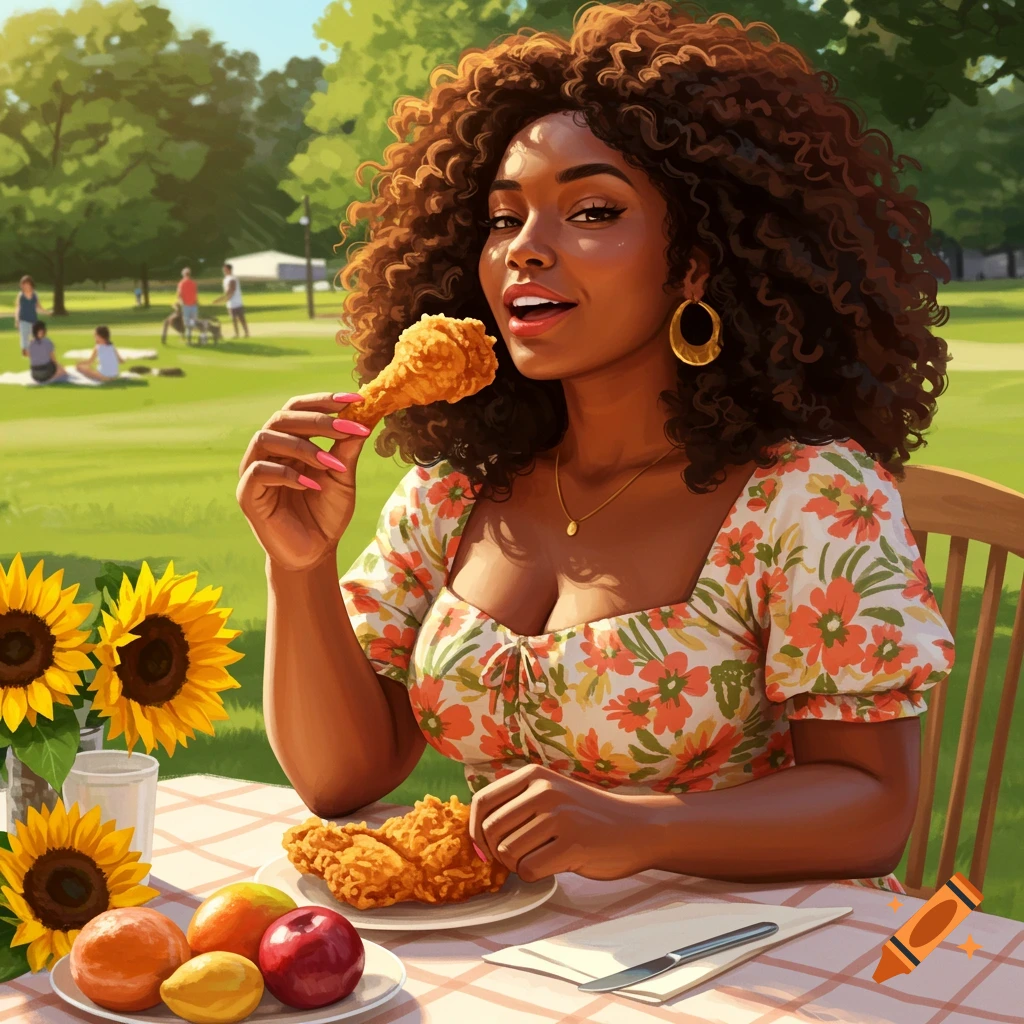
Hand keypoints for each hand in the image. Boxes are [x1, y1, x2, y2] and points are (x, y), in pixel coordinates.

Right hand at [237, 393, 370, 569]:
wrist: (315, 552)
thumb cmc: (327, 512)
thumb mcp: (342, 476)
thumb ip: (346, 448)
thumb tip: (362, 417)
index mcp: (289, 441)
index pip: (299, 408)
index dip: (324, 400)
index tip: (355, 399)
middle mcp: (268, 450)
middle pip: (282, 418)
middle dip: (318, 421)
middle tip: (349, 428)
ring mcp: (254, 470)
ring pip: (267, 438)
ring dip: (304, 448)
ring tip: (332, 465)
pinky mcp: (247, 494)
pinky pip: (259, 472)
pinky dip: (287, 474)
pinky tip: (312, 485)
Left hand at [469, 764, 651, 882]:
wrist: (635, 828)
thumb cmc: (586, 816)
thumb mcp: (550, 793)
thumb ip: (516, 803)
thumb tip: (475, 832)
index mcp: (534, 775)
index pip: (482, 802)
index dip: (475, 830)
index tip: (485, 848)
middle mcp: (544, 790)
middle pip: (490, 832)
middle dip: (498, 853)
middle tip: (521, 856)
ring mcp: (559, 816)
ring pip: (507, 854)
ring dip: (518, 866)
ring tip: (542, 857)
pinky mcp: (572, 844)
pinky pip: (529, 871)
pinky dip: (535, 876)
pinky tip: (554, 866)